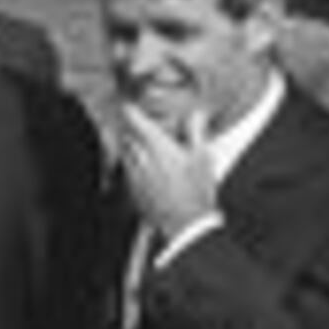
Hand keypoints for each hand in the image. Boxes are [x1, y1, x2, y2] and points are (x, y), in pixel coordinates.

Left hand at [111, 103, 222, 239]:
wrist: (186, 225)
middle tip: (141, 125)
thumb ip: (196, 132)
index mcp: (157, 146)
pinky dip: (133, 165)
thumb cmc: (196, 192)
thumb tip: (196, 114)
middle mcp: (140, 158)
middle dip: (132, 129)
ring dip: (132, 146)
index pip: (135, 120)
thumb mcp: (203, 158)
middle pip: (127, 135)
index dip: (130, 109)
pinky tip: (146, 169)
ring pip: (125, 151)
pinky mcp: (132, 189)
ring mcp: (134, 174)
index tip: (129, 103)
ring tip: (146, 147)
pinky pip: (126, 170)